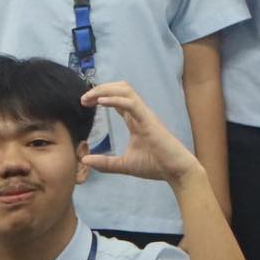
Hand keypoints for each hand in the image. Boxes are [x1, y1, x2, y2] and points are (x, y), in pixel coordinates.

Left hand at [80, 82, 204, 183]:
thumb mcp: (124, 165)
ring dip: (106, 90)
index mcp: (134, 120)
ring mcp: (144, 115)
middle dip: (101, 88)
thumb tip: (84, 160)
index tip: (84, 103)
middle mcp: (139, 113)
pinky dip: (115, 99)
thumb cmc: (155, 165)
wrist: (176, 171)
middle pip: (120, 88)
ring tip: (91, 97)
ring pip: (126, 90)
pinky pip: (131, 103)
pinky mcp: (149, 120)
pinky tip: (101, 102)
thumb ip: (106, 163)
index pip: (117, 100)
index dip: (100, 96)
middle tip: (84, 98)